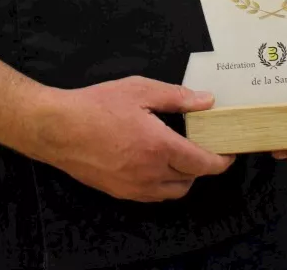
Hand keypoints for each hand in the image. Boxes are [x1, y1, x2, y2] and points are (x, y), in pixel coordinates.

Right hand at [30, 76, 235, 202]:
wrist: (57, 129)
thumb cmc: (97, 105)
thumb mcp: (139, 89)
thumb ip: (176, 96)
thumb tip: (207, 100)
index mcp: (160, 147)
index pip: (203, 163)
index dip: (221, 160)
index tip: (230, 152)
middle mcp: (150, 174)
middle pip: (190, 180)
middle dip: (202, 167)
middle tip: (202, 146)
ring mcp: (134, 187)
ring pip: (172, 192)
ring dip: (183, 178)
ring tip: (179, 156)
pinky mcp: (119, 193)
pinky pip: (152, 195)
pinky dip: (162, 185)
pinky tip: (155, 165)